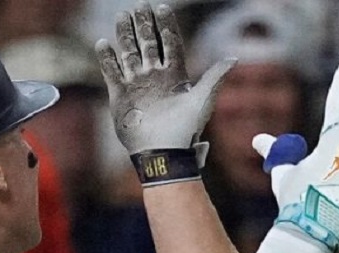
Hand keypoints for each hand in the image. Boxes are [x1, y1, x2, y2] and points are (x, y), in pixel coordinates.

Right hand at [95, 2, 233, 153]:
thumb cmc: (185, 129)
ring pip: (129, 53)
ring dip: (125, 35)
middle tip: (139, 6)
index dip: (166, 26)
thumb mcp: (203, 99)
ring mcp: (136, 85)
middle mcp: (154, 77)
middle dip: (144, 25)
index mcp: (174, 75)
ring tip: (122, 16)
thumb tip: (235, 58)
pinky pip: (112, 72)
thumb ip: (215, 76)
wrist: (163, 152)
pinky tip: (103, 43)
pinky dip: (107, 58)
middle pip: (147, 44)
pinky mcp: (120, 96)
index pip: (169, 43)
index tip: (162, 7)